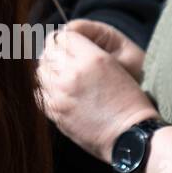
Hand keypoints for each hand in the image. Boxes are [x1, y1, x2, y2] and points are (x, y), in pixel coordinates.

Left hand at [38, 26, 157, 161]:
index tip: (65, 45)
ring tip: (59, 77)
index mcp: (92, 59)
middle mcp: (72, 74)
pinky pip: (39, 93)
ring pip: (40, 72)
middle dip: (54, 54)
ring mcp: (60, 94)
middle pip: (48, 52)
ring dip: (48, 71)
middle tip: (61, 60)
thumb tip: (64, 43)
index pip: (63, 36)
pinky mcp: (55, 111)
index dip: (64, 40)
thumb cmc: (130, 102)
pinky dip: (45, 90)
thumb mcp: (115, 67)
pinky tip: (56, 93)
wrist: (132, 136)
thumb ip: (87, 54)